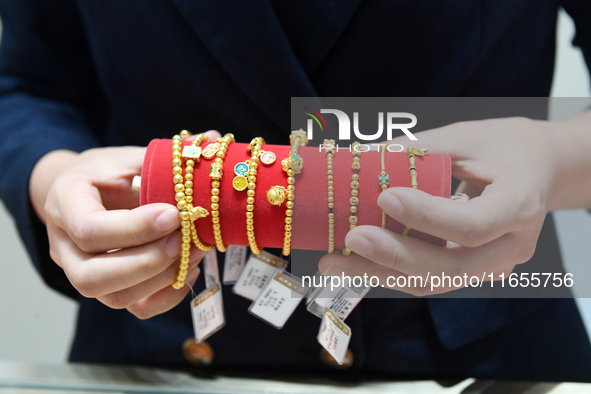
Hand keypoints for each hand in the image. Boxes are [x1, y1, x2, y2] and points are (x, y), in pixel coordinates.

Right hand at [33, 131, 219, 317]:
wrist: (87, 193)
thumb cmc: (108, 173)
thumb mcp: (128, 156)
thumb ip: (165, 156)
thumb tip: (213, 138)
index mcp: (65, 203)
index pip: (89, 229)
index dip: (135, 228)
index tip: (174, 214)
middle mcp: (64, 246)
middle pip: (92, 277)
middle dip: (147, 262)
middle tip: (185, 240)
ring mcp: (83, 273)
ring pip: (114, 298)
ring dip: (162, 278)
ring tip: (195, 251)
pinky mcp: (109, 289)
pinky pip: (135, 308)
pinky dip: (168, 295)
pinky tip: (189, 269)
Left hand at [318, 117, 571, 294]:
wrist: (539, 170)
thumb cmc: (505, 147)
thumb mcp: (466, 137)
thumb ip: (419, 149)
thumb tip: (360, 156)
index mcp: (519, 205)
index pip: (472, 225)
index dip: (426, 216)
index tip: (384, 197)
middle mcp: (511, 246)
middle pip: (450, 267)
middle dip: (393, 257)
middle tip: (348, 241)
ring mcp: (493, 265)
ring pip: (435, 282)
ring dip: (380, 274)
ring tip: (334, 264)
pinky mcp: (472, 270)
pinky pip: (430, 279)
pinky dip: (390, 273)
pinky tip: (355, 264)